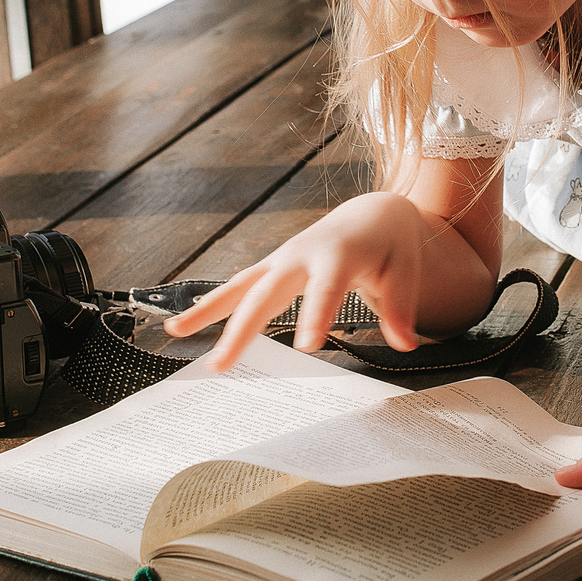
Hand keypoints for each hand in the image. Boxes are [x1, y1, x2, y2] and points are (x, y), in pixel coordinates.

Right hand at [162, 192, 430, 369]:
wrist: (371, 215)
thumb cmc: (390, 245)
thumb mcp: (406, 270)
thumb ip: (401, 307)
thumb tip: (406, 342)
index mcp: (338, 254)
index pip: (326, 288)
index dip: (316, 315)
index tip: (307, 346)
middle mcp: (301, 255)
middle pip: (265, 293)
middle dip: (241, 328)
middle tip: (221, 364)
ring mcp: (281, 260)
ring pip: (239, 286)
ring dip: (207, 310)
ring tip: (174, 330)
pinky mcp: (272, 267)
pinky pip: (238, 286)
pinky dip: (212, 304)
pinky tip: (184, 323)